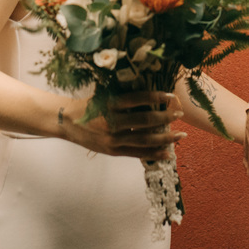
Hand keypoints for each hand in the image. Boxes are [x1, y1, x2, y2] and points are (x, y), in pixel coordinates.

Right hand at [60, 91, 184, 161]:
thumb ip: (125, 98)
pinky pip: (137, 153)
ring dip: (165, 138)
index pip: (138, 99)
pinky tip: (167, 153)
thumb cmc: (89, 105)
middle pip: (144, 121)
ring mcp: (112, 139)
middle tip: (179, 114)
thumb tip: (154, 98)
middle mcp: (112, 122)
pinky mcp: (112, 151)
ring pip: (144, 139)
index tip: (171, 96)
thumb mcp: (105, 95)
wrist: (67, 122)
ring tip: (180, 135)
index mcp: (110, 103)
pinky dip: (154, 153)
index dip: (156, 97)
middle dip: (165, 118)